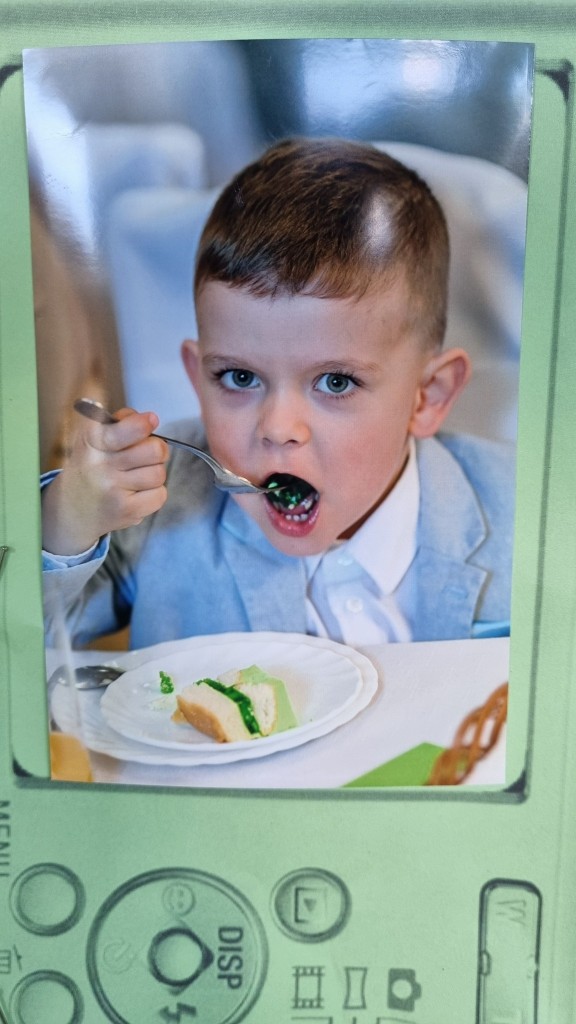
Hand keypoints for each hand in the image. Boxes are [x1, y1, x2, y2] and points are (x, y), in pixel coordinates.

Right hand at [42, 407, 169, 555]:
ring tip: (137, 477)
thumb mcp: (93, 439)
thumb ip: (120, 424)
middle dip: (158, 450)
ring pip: (158, 473)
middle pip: (153, 450)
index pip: (125, 430)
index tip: (151, 420)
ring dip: (154, 474)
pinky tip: (137, 494)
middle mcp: (99, 465)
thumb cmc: (91, 469)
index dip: (143, 424)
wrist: (72, 511)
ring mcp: (112, 489)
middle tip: (149, 455)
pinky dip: (154, 494)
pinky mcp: (125, 510)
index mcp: (91, 441)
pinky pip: (160, 494)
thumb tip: (149, 419)